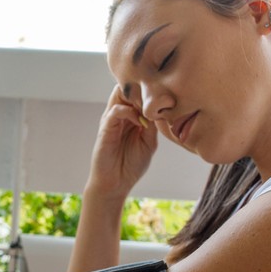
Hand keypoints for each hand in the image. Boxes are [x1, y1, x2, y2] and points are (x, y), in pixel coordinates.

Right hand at [85, 85, 158, 201]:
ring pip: (120, 94)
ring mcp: (111, 120)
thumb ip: (153, 125)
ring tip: (150, 106)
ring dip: (136, 97)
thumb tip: (161, 109)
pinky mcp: (105, 128)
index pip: (137, 93)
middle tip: (157, 95)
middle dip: (142, 88)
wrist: (115, 183)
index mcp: (130, 116)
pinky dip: (129, 112)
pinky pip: (116, 111)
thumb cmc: (131, 165)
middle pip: (127, 88)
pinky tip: (141, 123)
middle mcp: (119, 114)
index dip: (149, 89)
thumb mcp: (149, 142)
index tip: (165, 93)